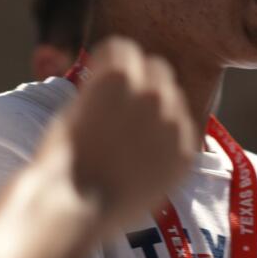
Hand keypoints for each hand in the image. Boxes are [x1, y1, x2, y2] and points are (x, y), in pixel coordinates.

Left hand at [63, 37, 197, 227]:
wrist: (72, 204)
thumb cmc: (94, 207)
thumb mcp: (140, 192)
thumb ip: (153, 161)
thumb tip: (145, 142)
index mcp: (183, 152)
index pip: (176, 111)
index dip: (149, 111)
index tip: (125, 117)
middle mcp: (175, 121)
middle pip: (167, 81)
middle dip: (143, 85)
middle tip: (112, 97)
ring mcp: (152, 99)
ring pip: (149, 63)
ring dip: (125, 70)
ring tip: (99, 83)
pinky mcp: (120, 81)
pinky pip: (119, 50)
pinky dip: (103, 56)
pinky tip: (90, 67)